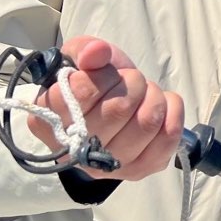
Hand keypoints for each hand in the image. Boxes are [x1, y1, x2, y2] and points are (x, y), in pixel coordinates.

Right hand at [27, 36, 184, 179]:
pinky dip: (173, 112)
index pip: (83, 92)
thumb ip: (86, 49)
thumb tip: (97, 51)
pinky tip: (163, 105)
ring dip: (154, 97)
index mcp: (48, 120)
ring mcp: (106, 167)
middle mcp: (73, 151)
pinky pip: (168, 139)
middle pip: (118, 109)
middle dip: (133, 83)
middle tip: (131, 80)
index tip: (108, 72)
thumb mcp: (82, 57)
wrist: (108, 108)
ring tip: (146, 93)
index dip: (105, 74)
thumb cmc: (92, 82)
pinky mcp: (138, 171)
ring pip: (146, 123)